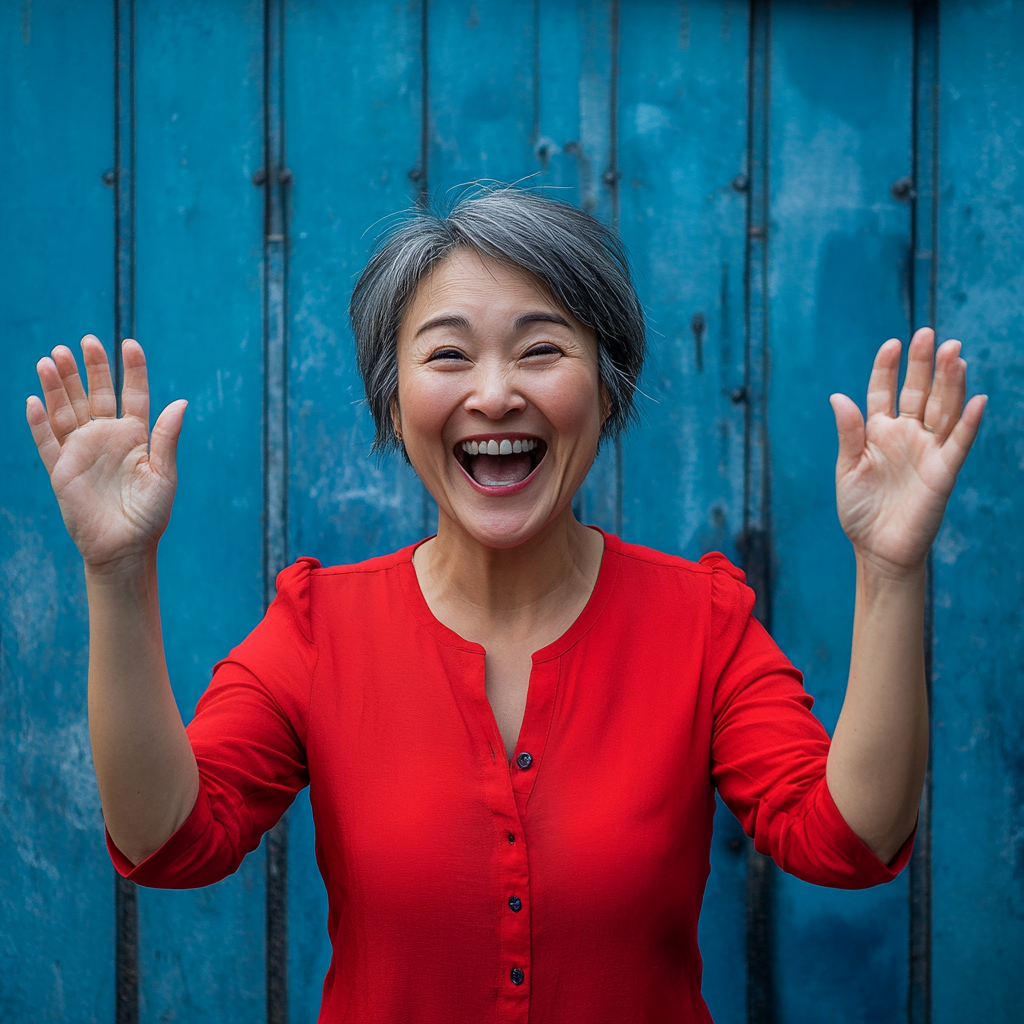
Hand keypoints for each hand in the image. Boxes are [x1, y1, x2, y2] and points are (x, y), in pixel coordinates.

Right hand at [26, 336, 186, 574]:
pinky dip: (38, 421)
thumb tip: (182, 402)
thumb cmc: (150, 515)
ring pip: (66, 410)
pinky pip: (46, 440)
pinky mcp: (60, 469)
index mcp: (136, 436)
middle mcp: (107, 437)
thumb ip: (166, 438)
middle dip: (89, 368)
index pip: (133, 394)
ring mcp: (82, 450)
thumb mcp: (163, 475)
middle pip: (95, 394)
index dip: (131, 370)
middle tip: (84, 341)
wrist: (124, 548)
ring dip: (59, 385)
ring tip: (51, 358)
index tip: (129, 344)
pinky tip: (34, 399)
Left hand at [829, 327, 985, 575]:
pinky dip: (968, 422)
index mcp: (878, 432)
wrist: (876, 549)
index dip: (887, 368)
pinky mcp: (944, 471)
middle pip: (918, 392)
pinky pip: (959, 442)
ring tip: (954, 353)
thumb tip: (838, 396)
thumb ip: (849, 433)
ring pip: (942, 409)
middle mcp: (905, 435)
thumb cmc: (859, 510)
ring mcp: (927, 450)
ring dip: (950, 382)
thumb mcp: (848, 468)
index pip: (884, 391)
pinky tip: (977, 399)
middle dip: (924, 364)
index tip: (892, 344)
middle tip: (929, 334)